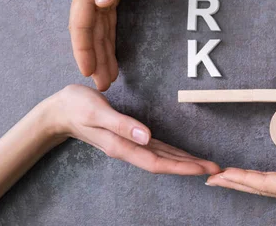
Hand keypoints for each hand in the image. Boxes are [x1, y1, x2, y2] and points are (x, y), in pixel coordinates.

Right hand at [45, 84, 219, 174]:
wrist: (58, 110)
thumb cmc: (76, 107)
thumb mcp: (97, 111)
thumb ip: (122, 125)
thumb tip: (147, 136)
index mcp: (122, 146)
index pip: (158, 162)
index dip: (183, 167)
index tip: (204, 169)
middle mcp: (128, 148)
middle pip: (164, 163)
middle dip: (190, 167)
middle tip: (216, 169)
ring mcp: (129, 144)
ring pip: (162, 157)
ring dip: (184, 162)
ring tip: (206, 165)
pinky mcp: (130, 136)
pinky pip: (156, 149)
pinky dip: (172, 153)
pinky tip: (182, 154)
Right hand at [69, 0, 150, 90]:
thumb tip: (102, 2)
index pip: (82, 22)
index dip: (83, 47)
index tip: (87, 69)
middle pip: (88, 33)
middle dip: (94, 60)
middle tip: (102, 85)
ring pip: (97, 32)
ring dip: (101, 56)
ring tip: (107, 79)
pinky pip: (106, 25)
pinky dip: (108, 42)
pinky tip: (110, 56)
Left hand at [206, 163, 275, 225]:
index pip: (265, 184)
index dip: (241, 179)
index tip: (219, 175)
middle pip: (259, 187)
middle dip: (234, 182)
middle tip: (210, 178)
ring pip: (266, 186)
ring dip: (244, 182)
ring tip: (226, 178)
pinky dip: (260, 180)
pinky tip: (256, 178)